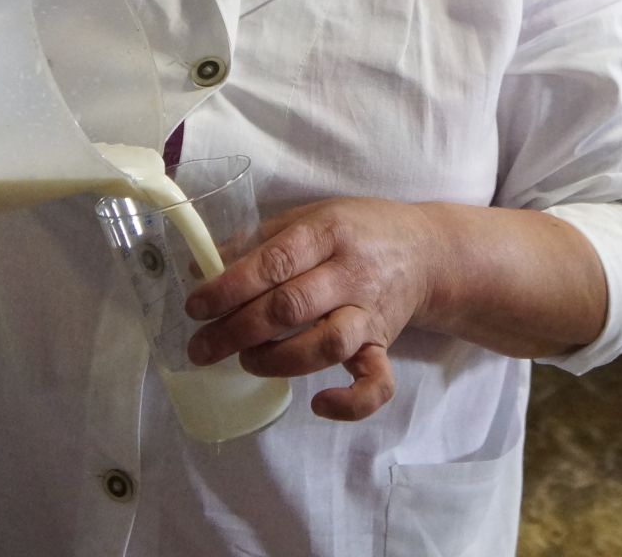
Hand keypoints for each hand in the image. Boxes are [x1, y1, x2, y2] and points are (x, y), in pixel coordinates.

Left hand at [184, 198, 436, 421]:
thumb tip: (201, 266)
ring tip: (248, 361)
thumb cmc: (355, 231)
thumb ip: (259, 239)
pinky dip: (349, 401)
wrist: (425, 251)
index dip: (230, 287)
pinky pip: (376, 382)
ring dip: (279, 360)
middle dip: (238, 331)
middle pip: (291, 307)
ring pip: (327, 344)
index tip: (196, 307)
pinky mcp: (384, 345)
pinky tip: (318, 404)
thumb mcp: (310, 216)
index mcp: (327, 233)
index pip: (274, 262)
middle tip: (202, 347)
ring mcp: (370, 312)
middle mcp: (351, 273)